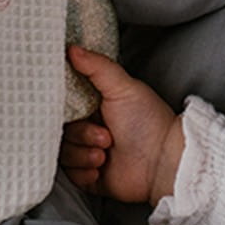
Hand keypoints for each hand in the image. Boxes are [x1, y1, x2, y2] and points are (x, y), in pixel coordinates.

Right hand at [59, 45, 184, 204]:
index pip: (63, 105)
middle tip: (105, 136)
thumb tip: (71, 48)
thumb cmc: (148, 120)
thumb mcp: (123, 87)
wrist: (163, 160)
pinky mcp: (90, 176)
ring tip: (105, 152)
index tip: (69, 110)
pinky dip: (84, 172)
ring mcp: (89, 152)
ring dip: (84, 154)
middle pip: (62, 131)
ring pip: (64, 153)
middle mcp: (89, 127)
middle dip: (82, 135)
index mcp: (94, 105)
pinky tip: (100, 168)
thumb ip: (96, 66)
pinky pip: (71, 176)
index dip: (62, 109)